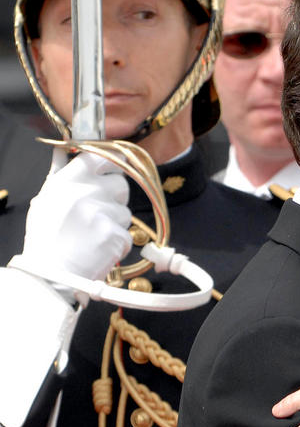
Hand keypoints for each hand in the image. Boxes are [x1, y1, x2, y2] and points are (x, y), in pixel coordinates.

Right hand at [21, 150, 130, 281]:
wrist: (51, 274)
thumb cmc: (46, 238)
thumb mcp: (45, 200)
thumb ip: (58, 174)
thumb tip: (63, 152)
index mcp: (68, 180)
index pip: (101, 155)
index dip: (113, 160)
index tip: (117, 165)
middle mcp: (87, 192)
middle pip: (121, 184)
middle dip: (115, 198)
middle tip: (98, 213)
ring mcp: (103, 213)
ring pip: (125, 211)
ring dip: (115, 223)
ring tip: (92, 236)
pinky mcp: (116, 234)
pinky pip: (127, 235)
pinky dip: (117, 243)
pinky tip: (98, 249)